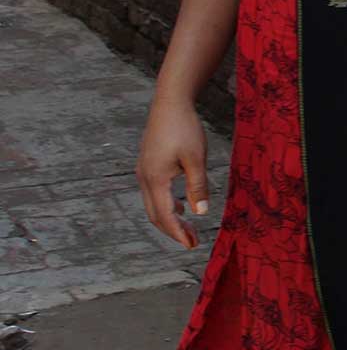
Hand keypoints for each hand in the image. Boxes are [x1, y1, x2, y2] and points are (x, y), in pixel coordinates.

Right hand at [137, 93, 210, 247]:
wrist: (170, 103)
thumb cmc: (185, 129)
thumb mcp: (196, 159)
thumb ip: (198, 187)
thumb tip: (200, 214)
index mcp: (155, 179)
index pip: (165, 216)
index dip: (177, 233)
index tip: (191, 246)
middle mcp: (144, 178)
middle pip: (156, 214)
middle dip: (173, 230)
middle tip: (193, 242)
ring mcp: (144, 171)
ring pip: (154, 204)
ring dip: (170, 218)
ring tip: (189, 229)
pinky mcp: (148, 165)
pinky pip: (155, 193)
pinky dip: (167, 205)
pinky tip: (183, 206)